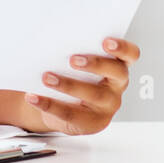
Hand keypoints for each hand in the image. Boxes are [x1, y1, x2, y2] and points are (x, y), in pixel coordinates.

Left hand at [23, 37, 140, 134]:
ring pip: (93, 94)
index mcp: (117, 66)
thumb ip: (72, 53)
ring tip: (47, 77)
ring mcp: (107, 106)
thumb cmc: (72, 79)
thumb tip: (50, 40)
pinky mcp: (91, 122)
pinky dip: (48, 104)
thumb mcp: (75, 65)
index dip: (122, 48)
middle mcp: (117, 85)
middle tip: (73, 59)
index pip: (130, 55)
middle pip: (116, 73)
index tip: (106, 41)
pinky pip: (69, 114)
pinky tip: (33, 97)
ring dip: (68, 84)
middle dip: (95, 64)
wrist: (62, 110)